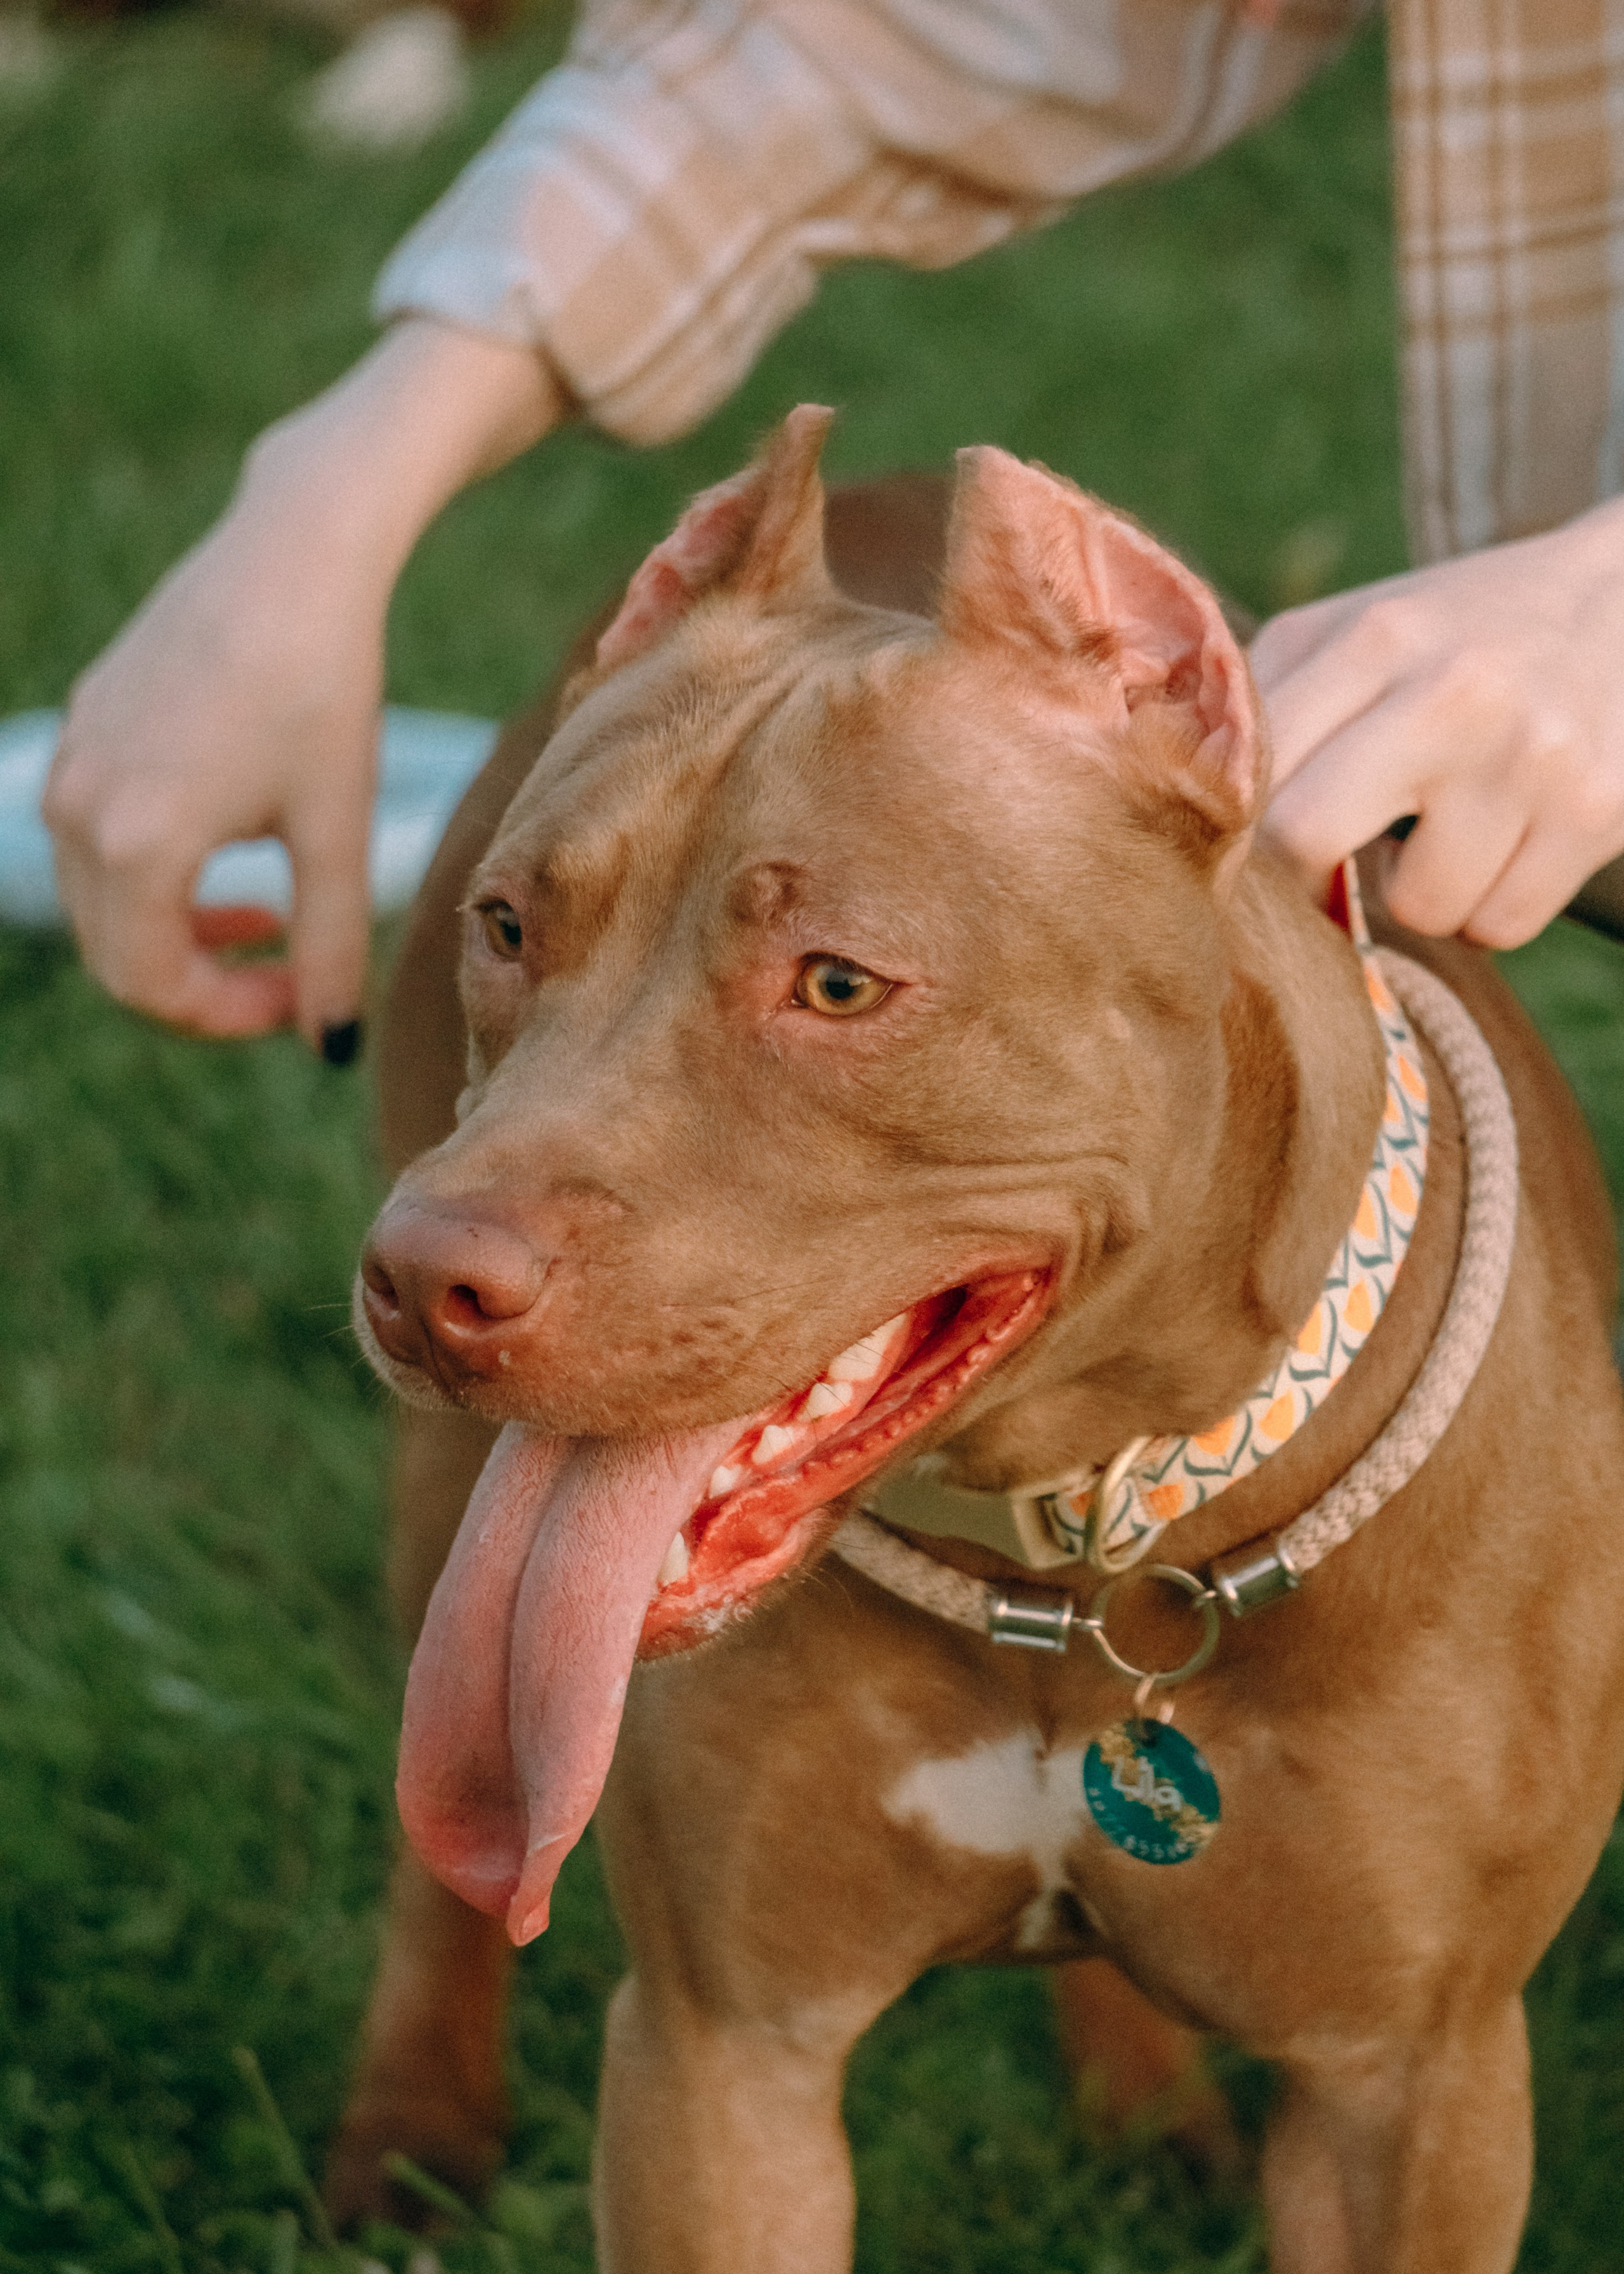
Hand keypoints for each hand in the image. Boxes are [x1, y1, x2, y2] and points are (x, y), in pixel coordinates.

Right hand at [45, 319, 563, 1046]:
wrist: (294, 558)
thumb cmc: (326, 691)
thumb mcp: (337, 833)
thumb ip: (333, 952)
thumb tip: (336, 1050)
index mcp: (138, 842)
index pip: (153, 989)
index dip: (231, 1018)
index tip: (302, 1003)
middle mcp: (78, 807)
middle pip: (117, 958)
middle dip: (204, 987)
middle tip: (290, 977)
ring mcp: (70, 764)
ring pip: (103, 904)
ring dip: (179, 934)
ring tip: (269, 915)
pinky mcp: (81, 730)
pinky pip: (98, 842)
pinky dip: (159, 877)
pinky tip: (233, 849)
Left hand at [1253, 497, 1623, 946]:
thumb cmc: (1457, 633)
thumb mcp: (1356, 630)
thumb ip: (1264, 701)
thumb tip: (1165, 799)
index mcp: (1374, 639)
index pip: (1248, 770)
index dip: (1230, 828)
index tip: (1238, 845)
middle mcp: (1452, 693)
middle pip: (1306, 842)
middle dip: (1307, 868)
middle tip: (1332, 852)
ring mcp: (1529, 757)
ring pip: (1419, 909)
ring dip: (1421, 894)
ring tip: (1447, 831)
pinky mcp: (1596, 813)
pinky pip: (1498, 926)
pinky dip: (1492, 907)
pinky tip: (1503, 844)